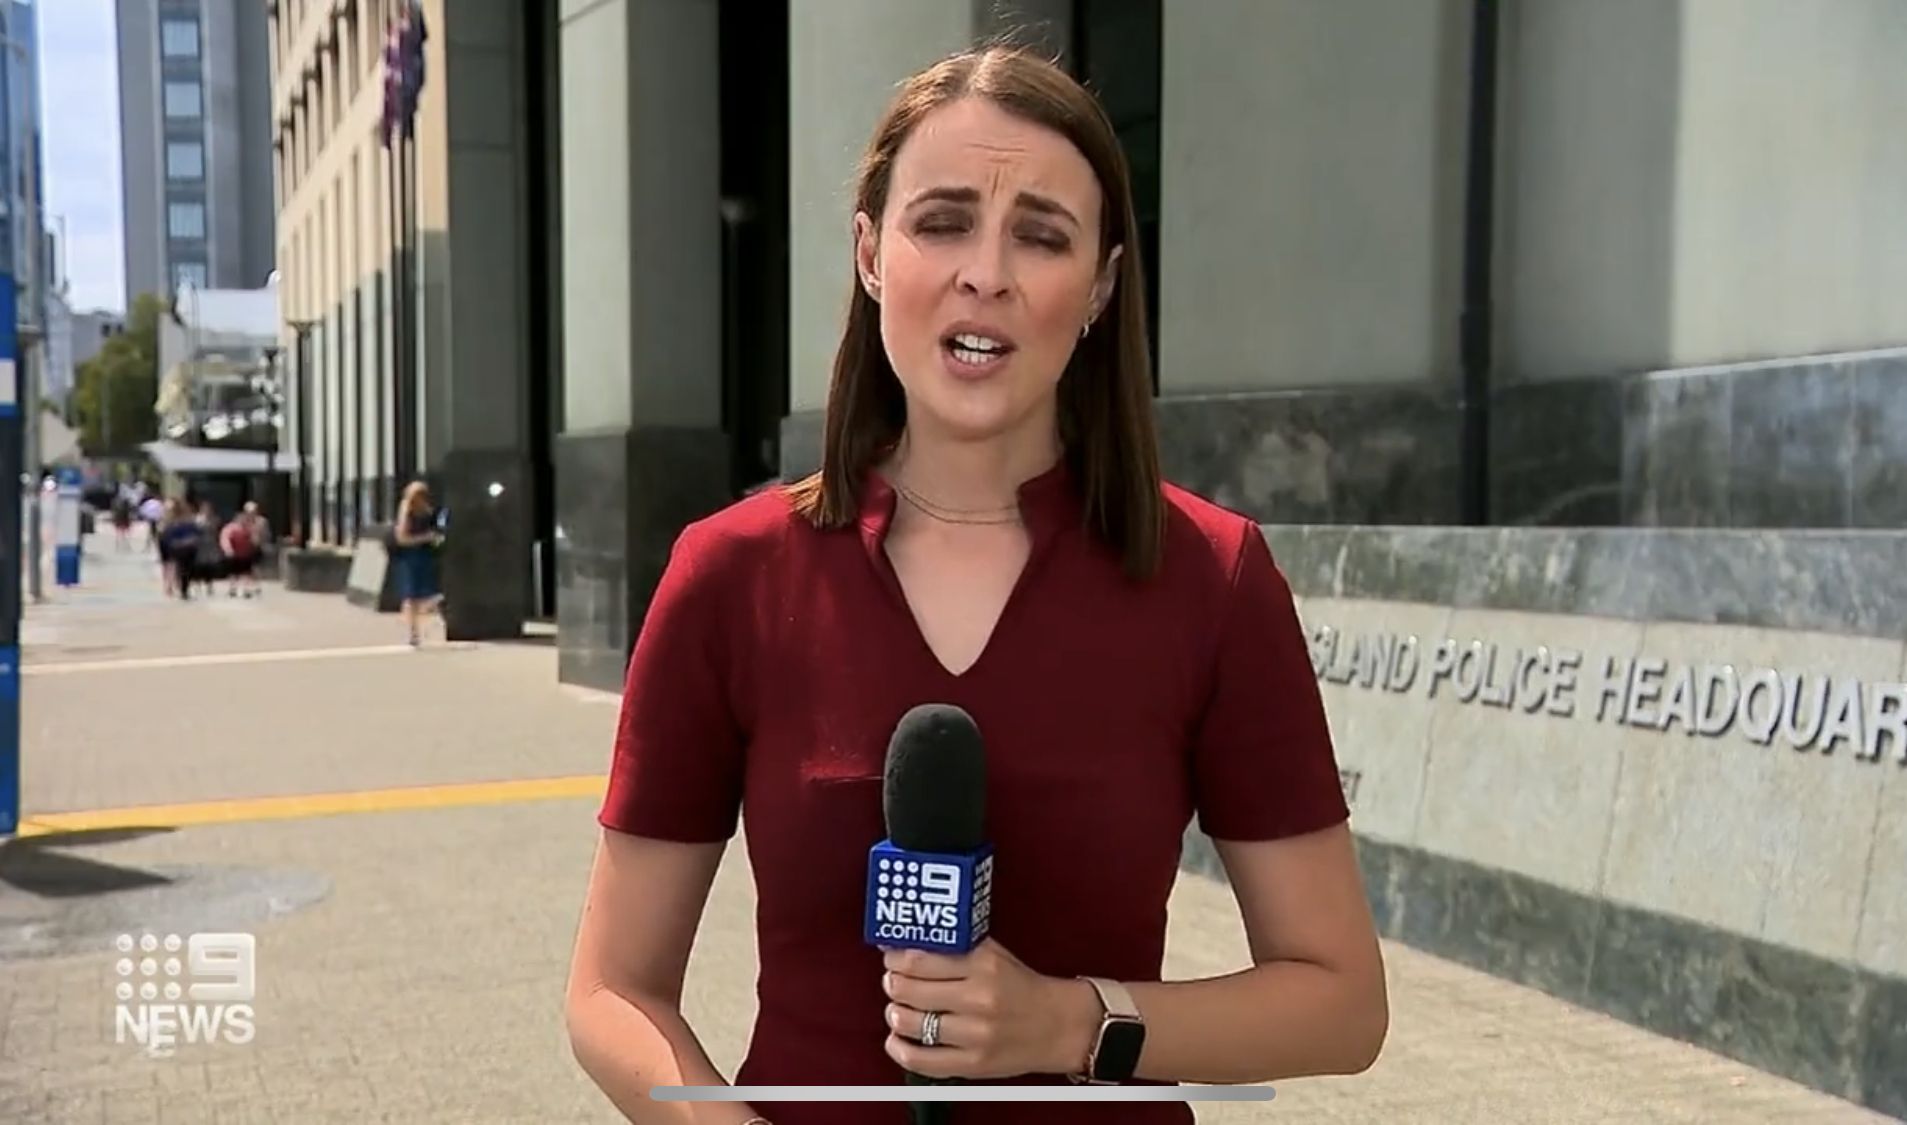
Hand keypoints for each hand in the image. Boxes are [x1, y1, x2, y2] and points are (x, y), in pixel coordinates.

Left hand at [880, 940, 1098, 1079]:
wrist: (1060, 1026)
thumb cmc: (1024, 988)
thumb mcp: (993, 954)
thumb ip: (955, 947)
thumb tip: (908, 945)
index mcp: (983, 965)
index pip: (920, 959)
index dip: (895, 958)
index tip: (891, 958)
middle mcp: (978, 998)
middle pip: (909, 989)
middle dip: (892, 983)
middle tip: (893, 981)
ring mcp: (975, 1034)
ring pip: (910, 1023)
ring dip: (894, 1014)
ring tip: (898, 1009)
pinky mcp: (973, 1064)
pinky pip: (921, 1060)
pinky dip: (900, 1049)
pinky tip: (897, 1039)